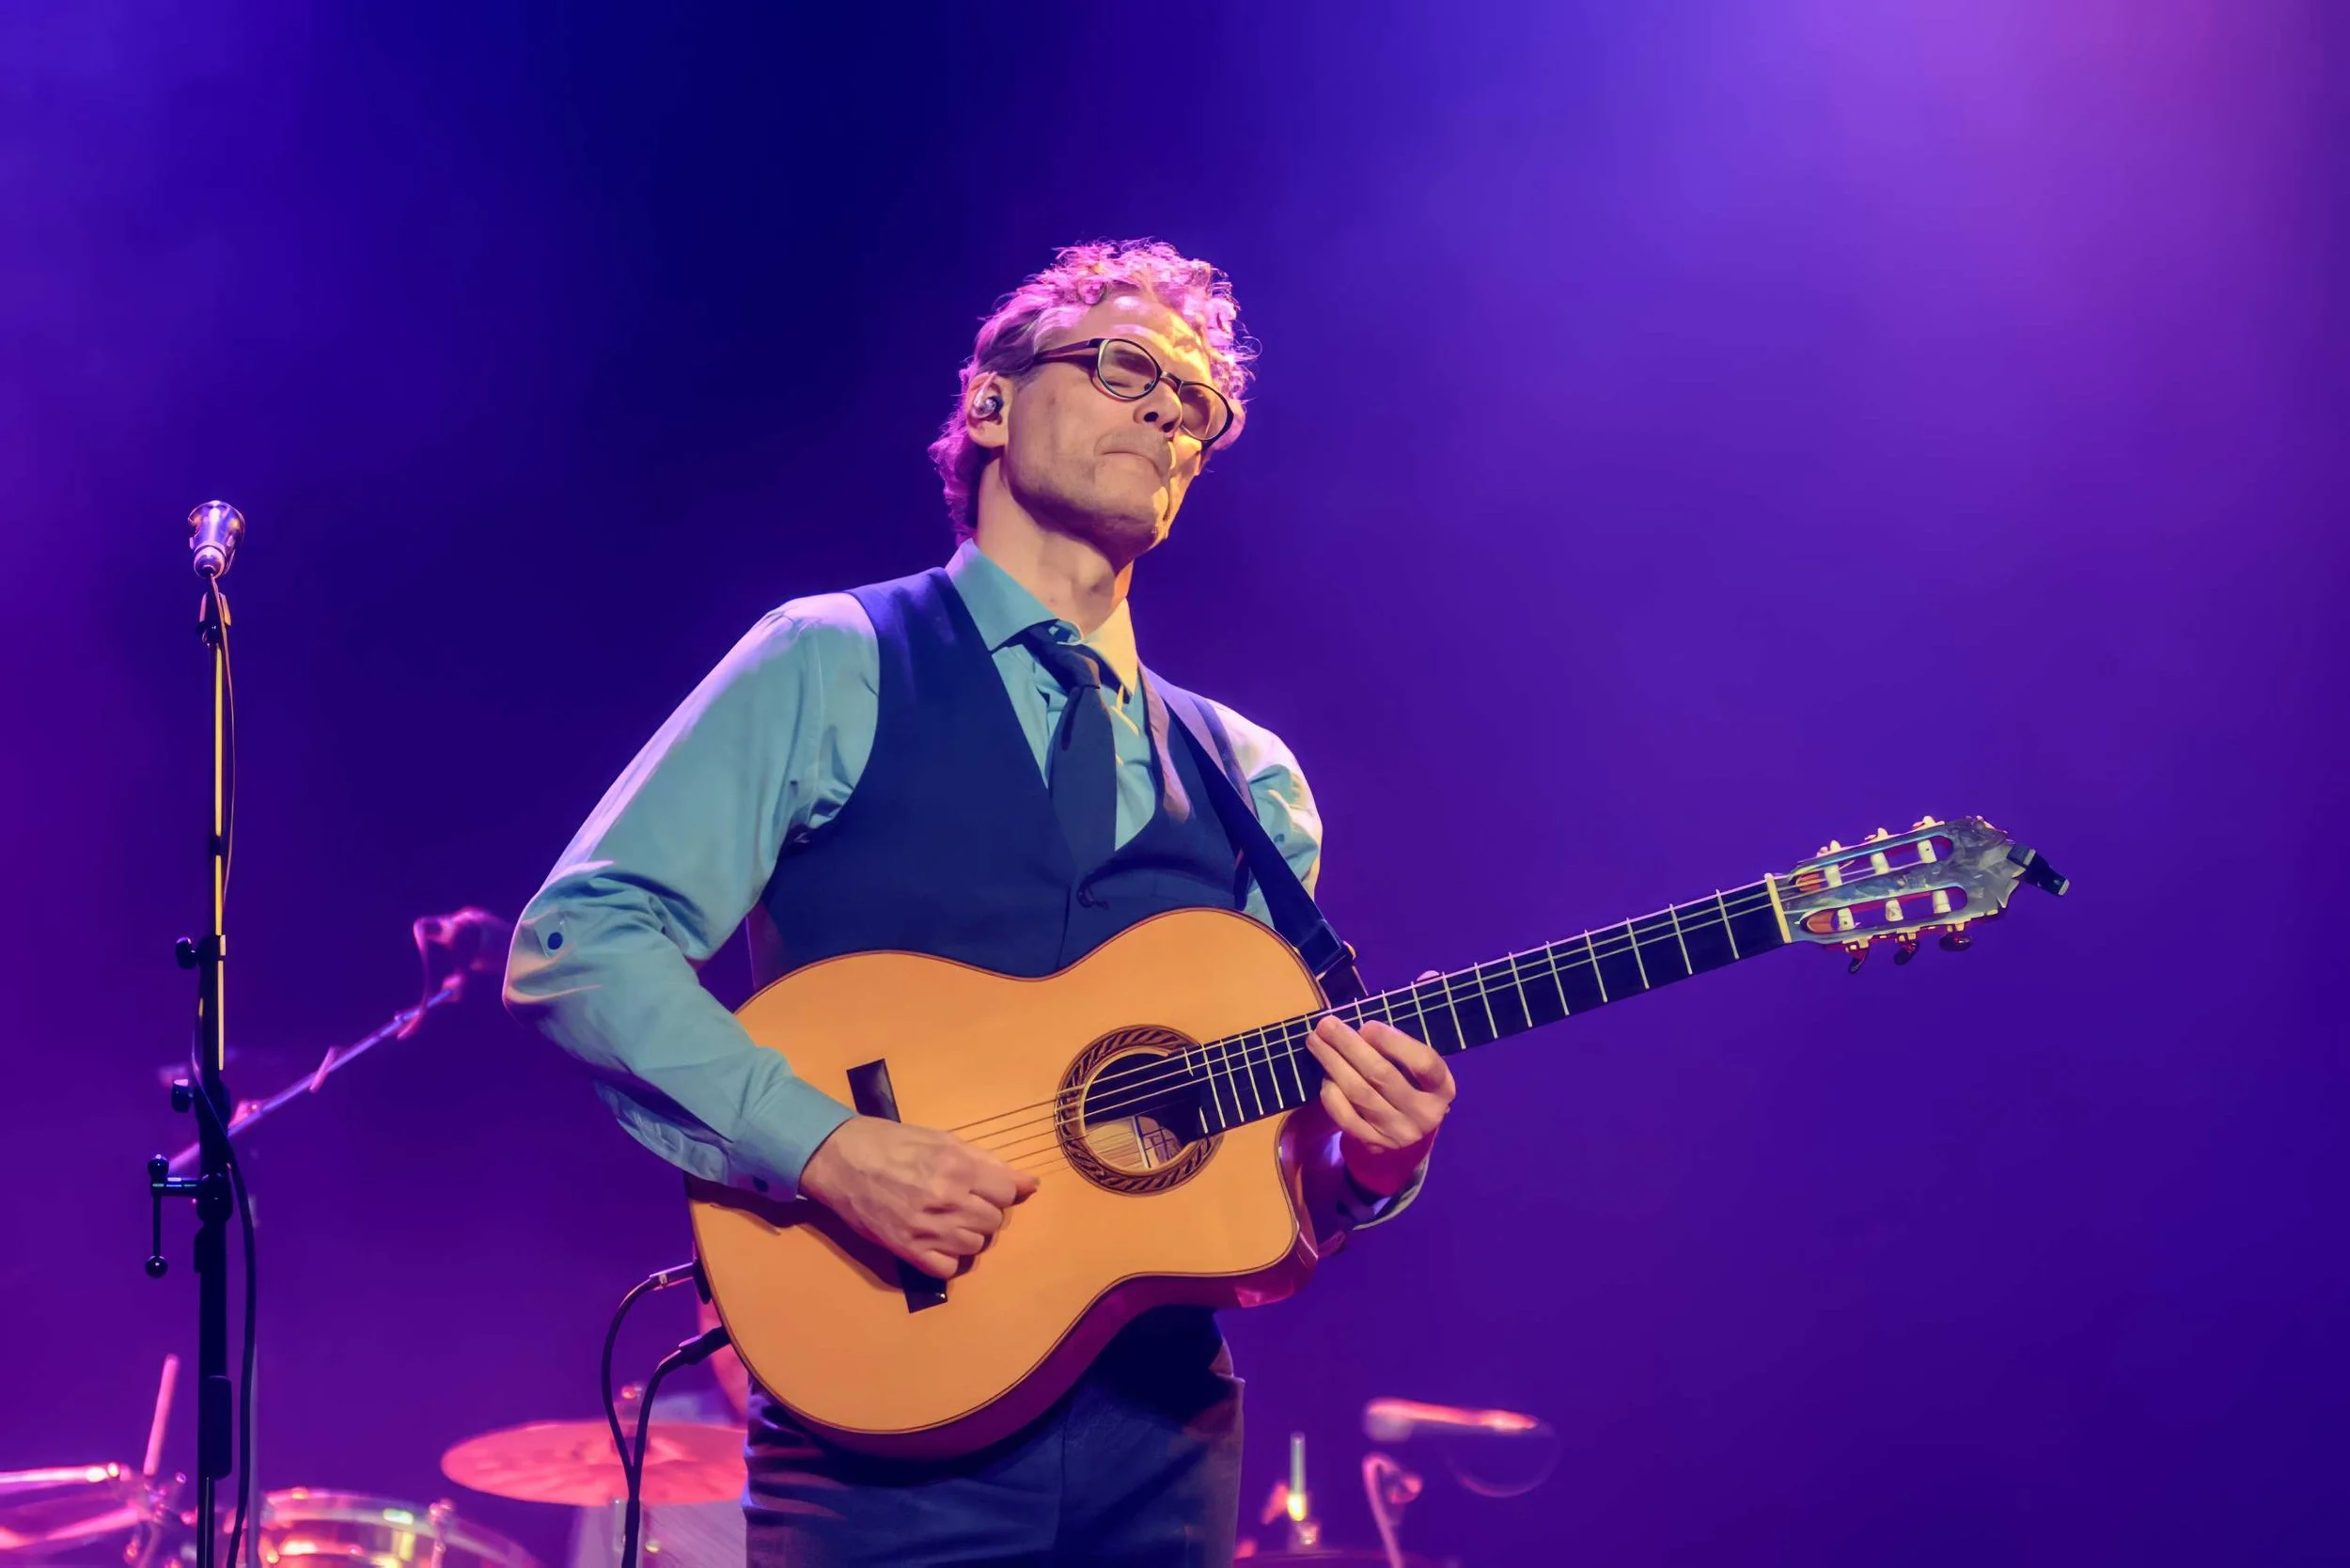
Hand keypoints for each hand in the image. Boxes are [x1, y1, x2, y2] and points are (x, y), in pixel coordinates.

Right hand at [798, 1115, 1038, 1278]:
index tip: (984, 1186)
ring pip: (974, 1246)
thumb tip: (1030, 1184)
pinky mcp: (906, 1250)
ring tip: (947, 1219)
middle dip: (984, 1211)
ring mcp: (925, 1229)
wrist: (841, 1160)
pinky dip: (947, 1258)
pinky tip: (937, 1240)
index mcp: (956, 1167)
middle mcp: (945, 1200)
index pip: (1007, 1192)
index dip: (1000, 1189)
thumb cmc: (893, 1143)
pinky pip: (947, 1269)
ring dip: (967, 1234)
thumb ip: (988, 1162)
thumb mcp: (942, 1139)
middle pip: (993, 1221)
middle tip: (962, 1201)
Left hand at [1303, 987, 1455, 1197]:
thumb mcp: (1422, 1053)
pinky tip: (1324, 1074)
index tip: (1368, 1024)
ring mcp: (1399, 1132)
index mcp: (1443, 1087)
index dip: (1395, 1043)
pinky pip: (1346, 1118)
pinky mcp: (1375, 1144)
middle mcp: (1425, 1113)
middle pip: (1382, 1076)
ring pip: (1360, 1094)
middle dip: (1349, 1047)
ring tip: (1315, 1041)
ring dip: (1333, 1064)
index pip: (1424, 1064)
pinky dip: (1331, 1094)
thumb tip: (1429, 976)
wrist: (1408, 1132)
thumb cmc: (1412, 1079)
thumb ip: (1421, 1016)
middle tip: (1326, 1024)